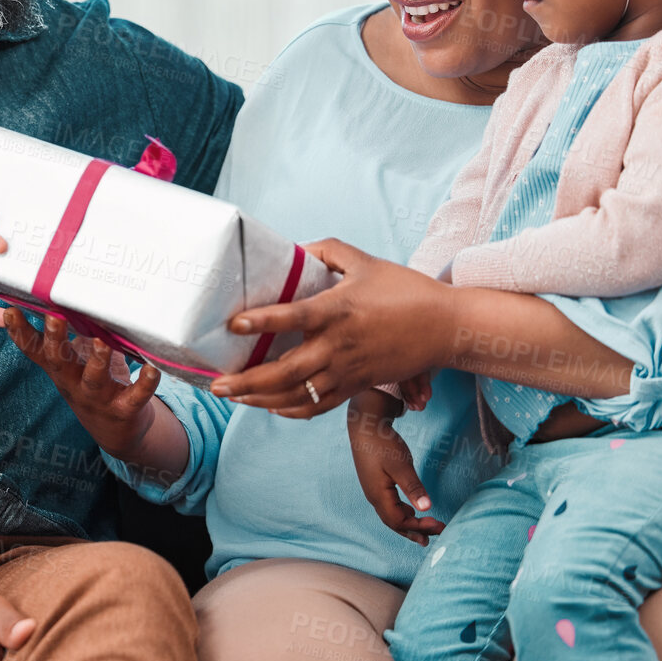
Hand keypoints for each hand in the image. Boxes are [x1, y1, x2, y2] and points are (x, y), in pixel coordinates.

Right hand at [3, 310, 161, 459]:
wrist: (115, 431)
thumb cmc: (91, 383)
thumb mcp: (71, 362)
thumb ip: (61, 336)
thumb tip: (51, 294)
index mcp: (60, 369)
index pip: (34, 350)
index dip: (20, 333)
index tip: (11, 311)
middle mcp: (74, 383)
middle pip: (59, 361)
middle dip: (56, 340)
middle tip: (54, 316)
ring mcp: (98, 398)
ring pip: (94, 380)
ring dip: (97, 361)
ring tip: (102, 342)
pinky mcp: (125, 408)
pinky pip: (136, 396)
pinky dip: (145, 383)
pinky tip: (151, 369)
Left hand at [213, 238, 454, 416]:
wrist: (446, 327)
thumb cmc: (405, 289)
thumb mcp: (365, 261)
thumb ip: (327, 251)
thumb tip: (295, 249)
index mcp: (338, 310)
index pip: (293, 317)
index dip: (261, 321)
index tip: (233, 325)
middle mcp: (339, 345)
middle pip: (285, 372)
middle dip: (246, 382)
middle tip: (215, 384)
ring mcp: (347, 370)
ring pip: (297, 396)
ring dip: (261, 401)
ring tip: (233, 397)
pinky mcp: (357, 386)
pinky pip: (318, 407)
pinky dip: (291, 411)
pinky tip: (270, 407)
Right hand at [348, 390, 443, 545]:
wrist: (364, 425)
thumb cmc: (383, 443)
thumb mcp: (401, 465)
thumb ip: (413, 487)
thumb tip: (427, 508)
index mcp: (379, 496)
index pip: (399, 522)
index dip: (419, 527)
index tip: (439, 526)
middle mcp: (374, 497)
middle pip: (394, 523)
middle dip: (415, 531)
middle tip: (435, 536)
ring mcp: (373, 490)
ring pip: (391, 515)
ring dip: (408, 524)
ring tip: (424, 530)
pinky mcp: (375, 483)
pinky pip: (388, 506)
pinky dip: (401, 513)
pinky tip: (410, 510)